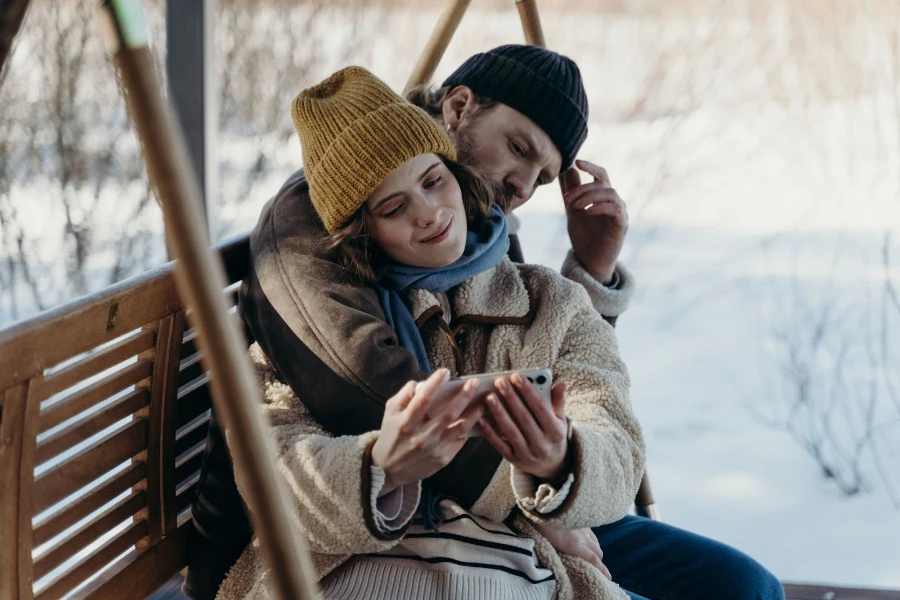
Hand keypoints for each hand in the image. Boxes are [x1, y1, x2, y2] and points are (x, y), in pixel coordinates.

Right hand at [372, 369, 484, 494]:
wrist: (389, 469)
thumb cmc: (391, 435)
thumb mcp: (390, 413)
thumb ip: (404, 396)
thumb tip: (421, 383)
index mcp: (406, 423)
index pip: (423, 399)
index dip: (435, 384)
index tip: (446, 371)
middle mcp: (421, 436)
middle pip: (448, 413)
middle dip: (464, 396)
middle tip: (475, 382)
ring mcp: (434, 449)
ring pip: (460, 428)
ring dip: (474, 413)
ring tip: (484, 400)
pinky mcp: (443, 459)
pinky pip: (459, 441)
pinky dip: (469, 429)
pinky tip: (477, 418)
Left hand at [480, 374, 568, 480]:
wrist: (550, 466)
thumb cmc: (553, 435)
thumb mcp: (560, 420)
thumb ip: (558, 402)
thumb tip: (561, 384)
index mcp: (556, 432)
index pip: (540, 408)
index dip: (528, 391)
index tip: (516, 376)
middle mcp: (542, 444)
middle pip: (524, 417)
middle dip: (510, 398)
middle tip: (499, 382)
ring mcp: (527, 454)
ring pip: (511, 431)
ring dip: (499, 413)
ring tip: (489, 397)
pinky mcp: (514, 460)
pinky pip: (500, 444)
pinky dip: (490, 431)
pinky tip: (481, 418)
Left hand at [533, 524, 610, 579]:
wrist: (543, 507)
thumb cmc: (542, 528)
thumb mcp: (551, 546)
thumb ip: (563, 554)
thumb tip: (568, 561)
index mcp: (573, 545)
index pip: (593, 559)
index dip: (602, 569)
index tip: (609, 577)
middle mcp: (581, 536)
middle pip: (598, 551)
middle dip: (599, 561)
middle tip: (595, 567)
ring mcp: (582, 527)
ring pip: (596, 541)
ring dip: (595, 550)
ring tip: (590, 553)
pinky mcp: (580, 519)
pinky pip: (590, 532)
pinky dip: (590, 539)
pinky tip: (584, 538)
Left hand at [561, 160, 628, 283]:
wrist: (589, 261)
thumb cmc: (584, 236)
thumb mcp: (572, 211)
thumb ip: (571, 192)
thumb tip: (567, 170)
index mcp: (603, 197)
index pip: (601, 175)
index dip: (591, 166)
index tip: (576, 162)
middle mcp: (614, 201)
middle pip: (602, 183)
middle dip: (582, 188)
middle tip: (567, 199)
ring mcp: (620, 212)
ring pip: (609, 193)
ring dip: (589, 196)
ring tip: (575, 206)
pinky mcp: (622, 224)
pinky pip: (615, 209)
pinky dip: (600, 207)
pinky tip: (587, 212)